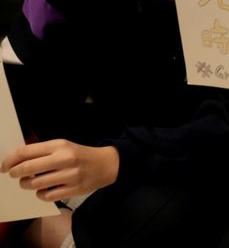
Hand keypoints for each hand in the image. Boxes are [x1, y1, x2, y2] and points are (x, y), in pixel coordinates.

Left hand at [1, 140, 118, 201]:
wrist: (106, 164)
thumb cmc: (80, 155)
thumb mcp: (63, 146)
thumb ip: (42, 152)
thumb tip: (17, 160)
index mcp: (59, 145)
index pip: (26, 152)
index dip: (10, 160)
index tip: (4, 166)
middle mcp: (64, 159)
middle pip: (27, 168)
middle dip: (15, 173)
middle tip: (14, 175)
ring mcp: (69, 175)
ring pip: (34, 184)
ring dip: (26, 185)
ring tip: (29, 182)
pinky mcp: (73, 189)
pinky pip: (46, 196)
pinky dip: (40, 194)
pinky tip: (44, 190)